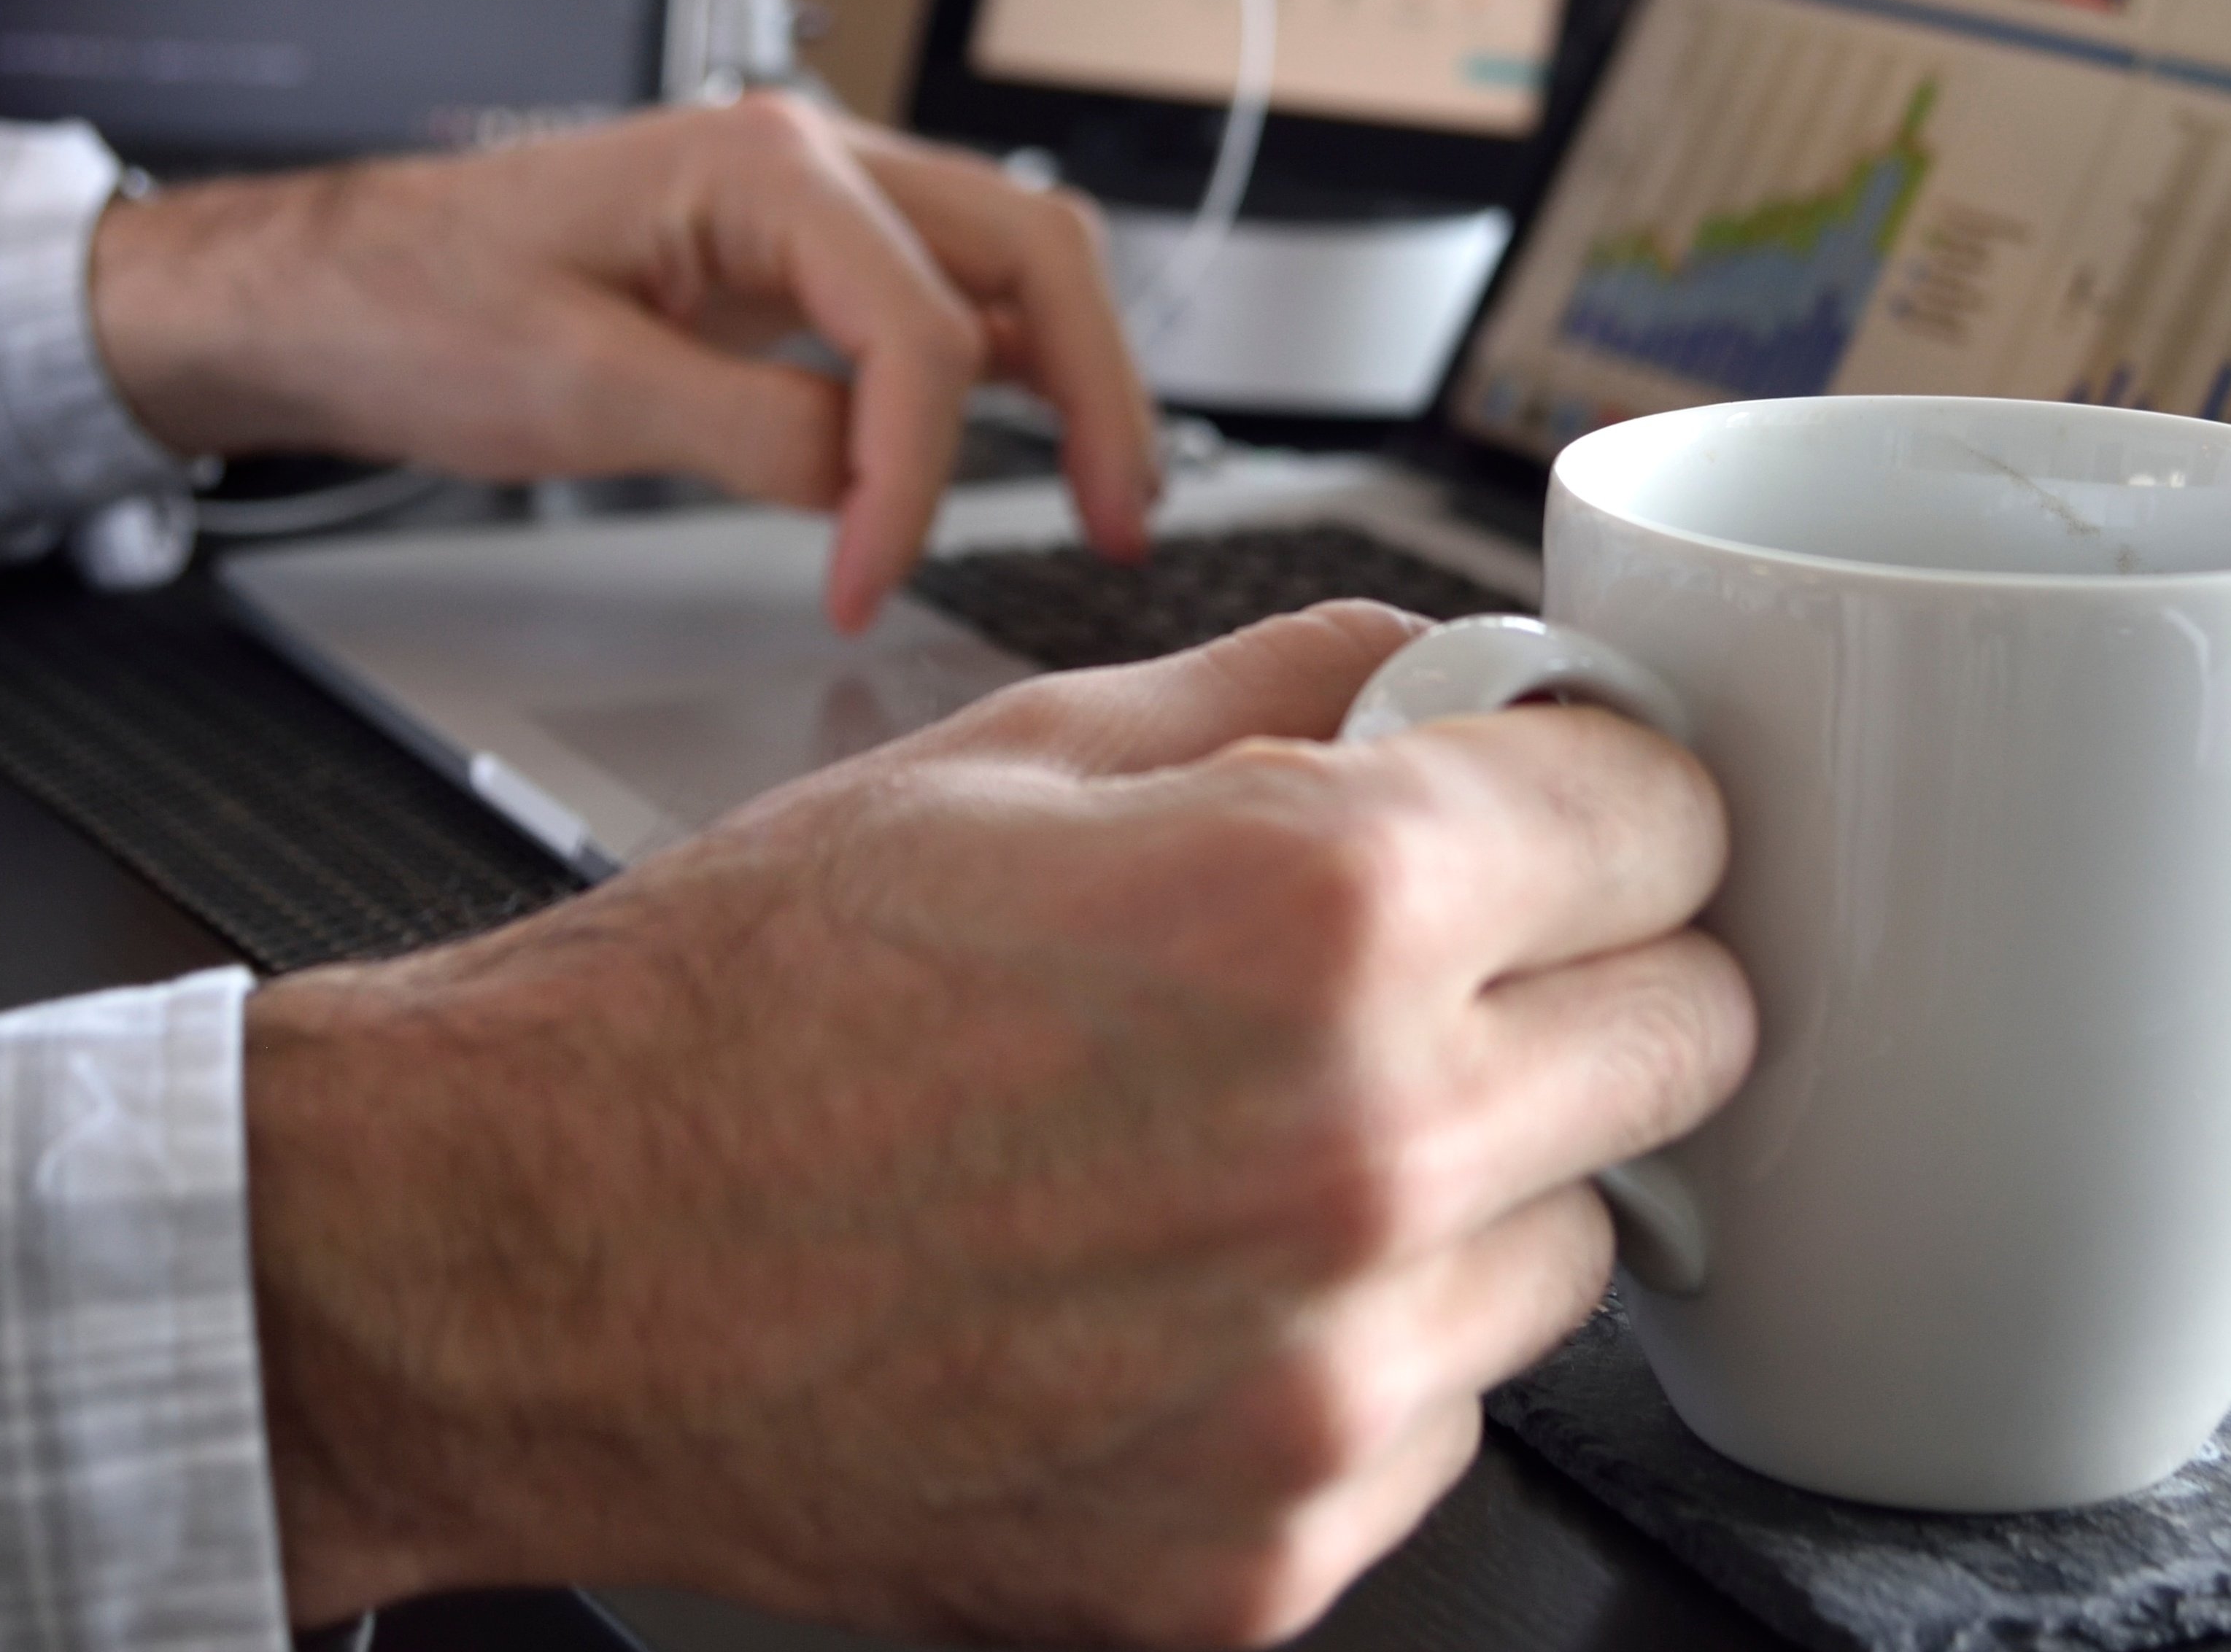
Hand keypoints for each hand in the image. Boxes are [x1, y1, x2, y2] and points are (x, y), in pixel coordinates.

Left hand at [85, 96, 1155, 625]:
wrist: (330, 288)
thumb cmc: (415, 307)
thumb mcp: (573, 386)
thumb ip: (749, 431)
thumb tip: (868, 479)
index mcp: (766, 163)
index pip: (919, 330)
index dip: (914, 478)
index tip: (867, 589)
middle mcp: (812, 161)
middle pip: (1031, 253)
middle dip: (1098, 389)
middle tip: (1119, 521)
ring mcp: (812, 207)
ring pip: (1011, 269)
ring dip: (1075, 376)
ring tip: (1110, 496)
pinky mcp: (793, 264)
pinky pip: (942, 306)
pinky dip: (1003, 377)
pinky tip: (1024, 451)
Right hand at [240, 602, 1752, 1644]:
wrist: (540, 1267)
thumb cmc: (749, 1005)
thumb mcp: (1028, 747)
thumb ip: (1312, 686)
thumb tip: (1480, 672)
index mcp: (1325, 914)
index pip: (1673, 826)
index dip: (1609, 793)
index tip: (1564, 806)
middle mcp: (1363, 1157)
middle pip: (1691, 1040)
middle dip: (1589, 972)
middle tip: (1435, 962)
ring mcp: (1323, 1386)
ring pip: (1576, 1244)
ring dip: (1476, 1177)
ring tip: (1253, 1134)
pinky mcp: (1267, 1558)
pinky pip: (1437, 1414)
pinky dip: (1356, 1346)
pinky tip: (1182, 1279)